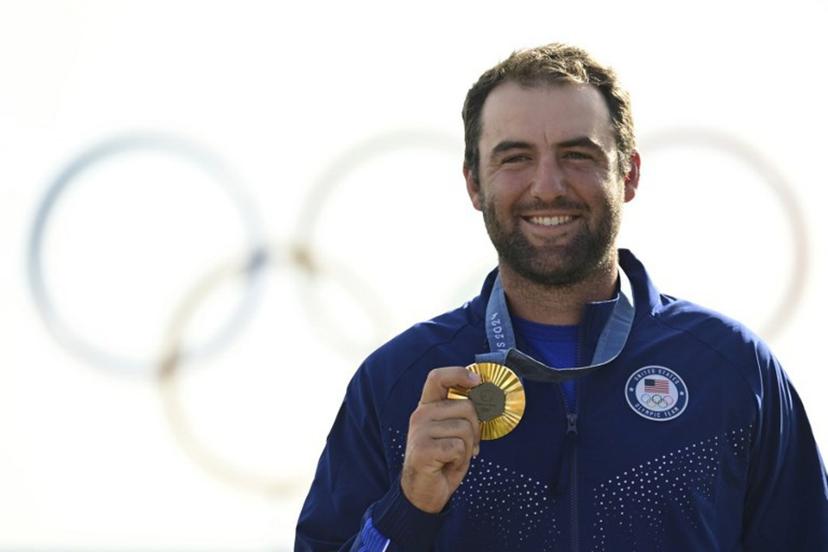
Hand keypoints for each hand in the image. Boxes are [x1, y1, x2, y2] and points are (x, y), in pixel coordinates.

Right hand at [400, 366, 481, 512]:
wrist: (423, 491)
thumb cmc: (442, 459)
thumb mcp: (452, 431)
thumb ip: (462, 414)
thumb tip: (486, 400)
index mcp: (427, 406)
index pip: (438, 377)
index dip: (459, 374)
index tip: (477, 381)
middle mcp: (421, 414)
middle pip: (466, 407)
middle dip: (476, 429)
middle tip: (467, 445)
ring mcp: (419, 431)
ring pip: (465, 429)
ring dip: (467, 448)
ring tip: (454, 457)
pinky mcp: (423, 449)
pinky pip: (458, 447)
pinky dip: (461, 459)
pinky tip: (448, 464)